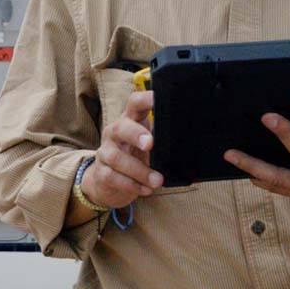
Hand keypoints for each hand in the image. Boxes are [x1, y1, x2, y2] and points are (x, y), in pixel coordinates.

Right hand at [82, 90, 163, 207]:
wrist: (107, 181)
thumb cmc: (135, 156)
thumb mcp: (149, 144)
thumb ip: (162, 138)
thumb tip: (188, 138)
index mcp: (130, 120)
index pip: (135, 103)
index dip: (146, 99)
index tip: (159, 99)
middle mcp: (114, 133)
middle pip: (121, 127)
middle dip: (136, 134)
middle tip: (150, 144)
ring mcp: (105, 152)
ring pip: (117, 158)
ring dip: (140, 170)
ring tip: (158, 180)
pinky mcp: (101, 172)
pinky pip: (113, 177)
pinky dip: (132, 185)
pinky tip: (146, 189)